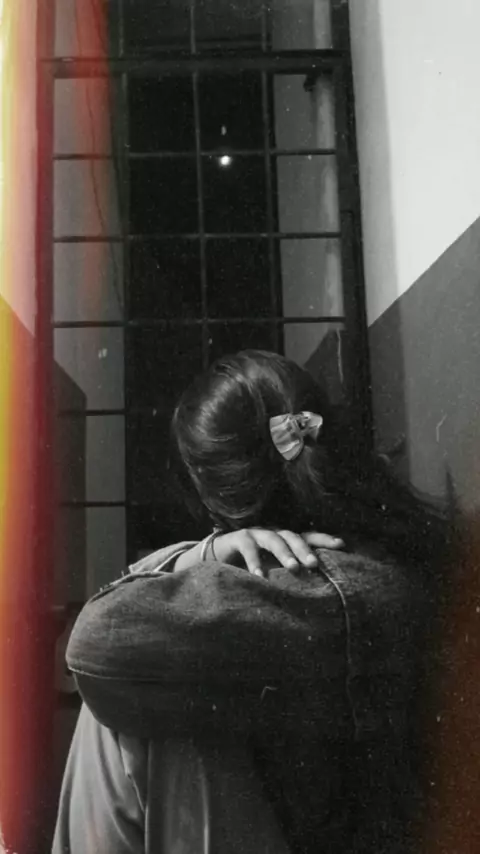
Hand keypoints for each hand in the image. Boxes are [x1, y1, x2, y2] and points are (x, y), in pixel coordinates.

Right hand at [211, 529, 343, 576]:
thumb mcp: (273, 572)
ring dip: (284, 553)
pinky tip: (259, 576)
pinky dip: (254, 561)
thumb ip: (289, 578)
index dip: (324, 540)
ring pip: (274, 539)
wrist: (217, 559)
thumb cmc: (250, 567)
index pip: (308, 537)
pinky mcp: (238, 538)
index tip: (342, 545)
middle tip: (314, 564)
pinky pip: (248, 547)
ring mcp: (256, 534)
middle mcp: (273, 533)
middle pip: (293, 536)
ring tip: (293, 568)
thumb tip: (316, 595)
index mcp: (285, 540)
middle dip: (304, 549)